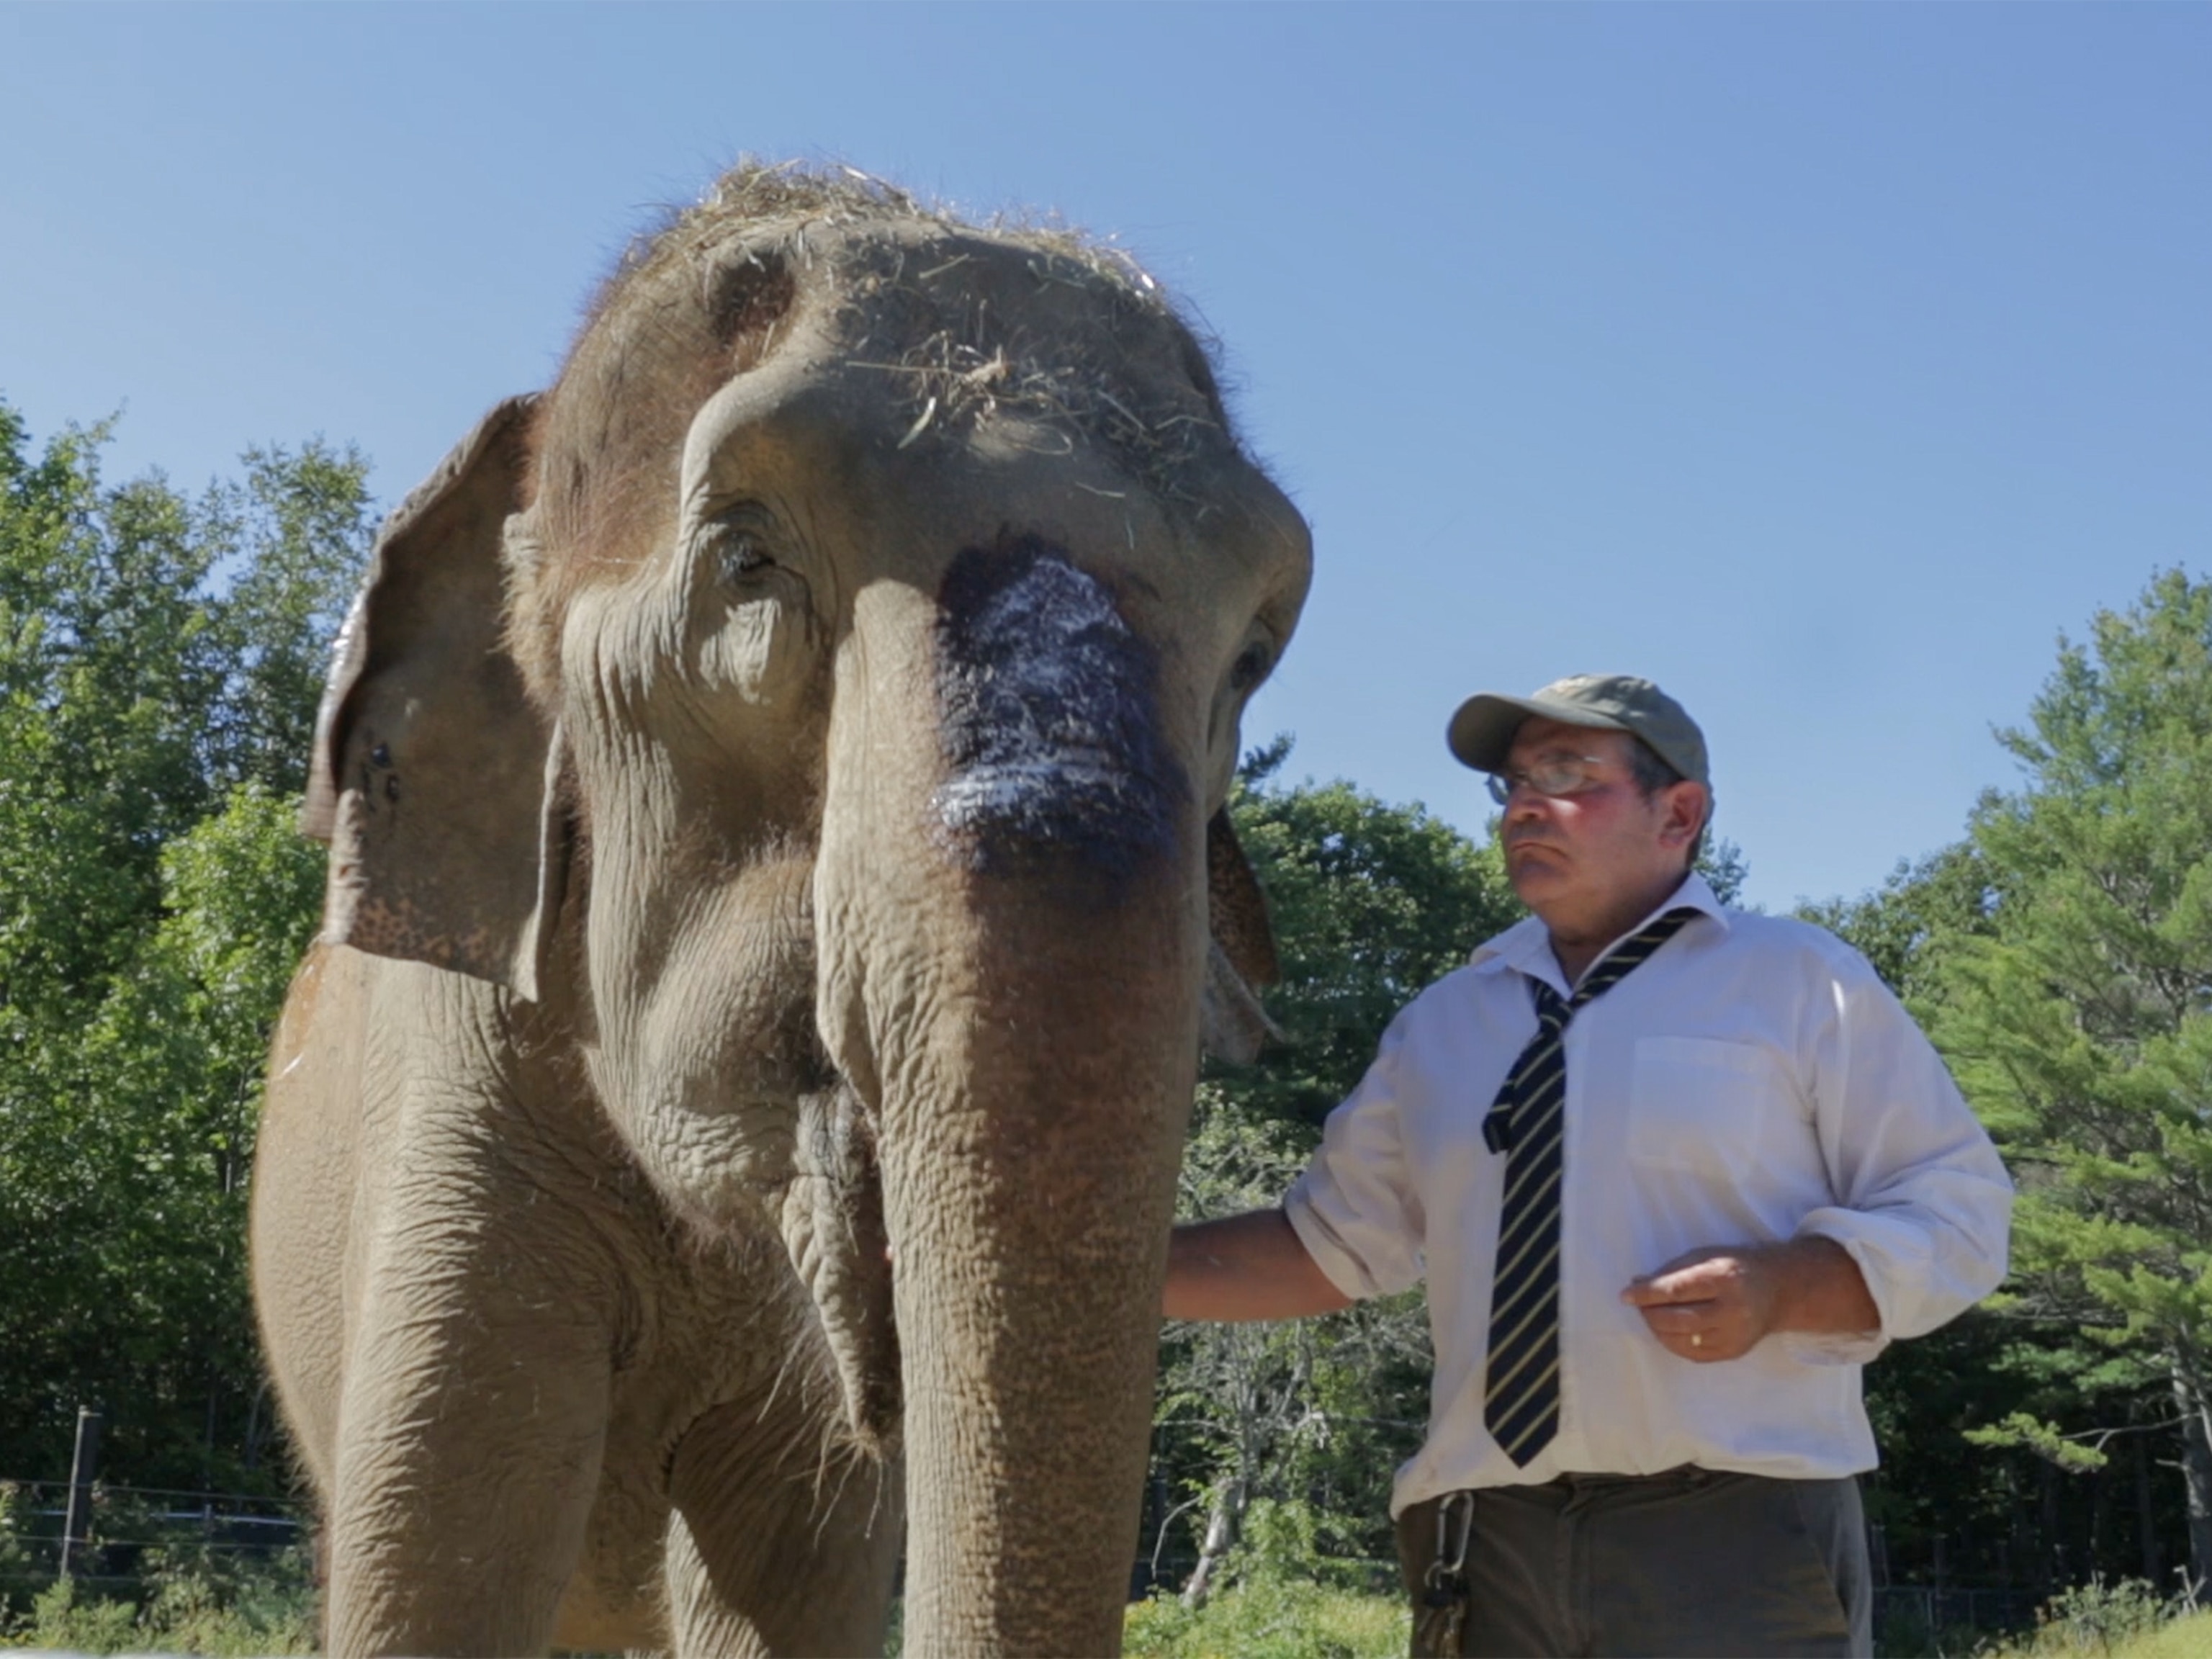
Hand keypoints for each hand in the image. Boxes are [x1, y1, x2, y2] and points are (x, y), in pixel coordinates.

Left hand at [1619, 1246, 1779, 1363]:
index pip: (1678, 1291)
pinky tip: (1666, 1331)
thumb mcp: (1705, 1256)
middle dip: (1650, 1314)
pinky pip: (1693, 1354)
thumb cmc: (1734, 1268)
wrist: (1777, 1291)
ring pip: (1683, 1341)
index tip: (1626, 1294)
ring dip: (1658, 1329)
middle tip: (1637, 1305)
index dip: (1648, 1294)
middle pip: (1679, 1320)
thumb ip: (1671, 1270)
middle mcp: (1732, 1311)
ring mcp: (1735, 1336)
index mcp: (1724, 1279)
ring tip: (1650, 1316)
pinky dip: (1673, 1343)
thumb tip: (1637, 1283)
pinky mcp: (1733, 1352)